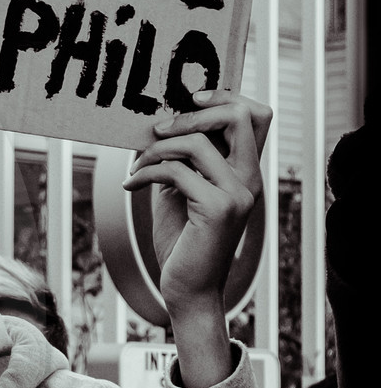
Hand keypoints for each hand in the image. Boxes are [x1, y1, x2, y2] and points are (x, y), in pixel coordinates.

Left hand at [125, 88, 269, 387]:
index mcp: (246, 172)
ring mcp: (238, 194)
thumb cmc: (183, 242)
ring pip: (198, 143)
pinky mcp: (217, 209)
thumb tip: (161, 126)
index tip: (187, 100)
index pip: (255, 115)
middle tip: (156, 129)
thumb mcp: (183, 192)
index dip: (224, 97)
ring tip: (136, 166)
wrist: (188, 290)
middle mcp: (250, 179)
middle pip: (240, 116)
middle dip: (191, 113)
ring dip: (156, 149)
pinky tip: (131, 185)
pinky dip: (145, 172)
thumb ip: (184, 162)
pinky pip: (175, 172)